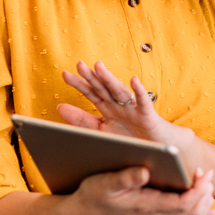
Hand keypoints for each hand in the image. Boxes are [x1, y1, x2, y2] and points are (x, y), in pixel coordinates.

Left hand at [59, 61, 190, 148]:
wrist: (156, 150)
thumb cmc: (129, 139)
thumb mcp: (100, 130)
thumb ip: (81, 120)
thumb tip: (59, 107)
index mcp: (108, 108)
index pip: (92, 93)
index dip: (79, 84)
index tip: (65, 74)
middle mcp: (119, 105)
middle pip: (104, 89)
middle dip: (92, 77)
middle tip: (79, 64)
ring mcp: (133, 109)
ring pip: (120, 92)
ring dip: (110, 79)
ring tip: (99, 67)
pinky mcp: (147, 116)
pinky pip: (143, 102)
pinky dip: (139, 92)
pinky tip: (133, 80)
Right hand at [67, 165, 214, 214]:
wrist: (84, 214)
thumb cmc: (94, 195)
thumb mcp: (105, 182)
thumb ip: (125, 177)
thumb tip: (145, 171)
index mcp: (145, 206)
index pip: (182, 203)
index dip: (198, 190)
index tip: (204, 173)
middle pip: (191, 214)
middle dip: (205, 194)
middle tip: (207, 174)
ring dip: (205, 207)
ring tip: (209, 187)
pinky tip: (210, 212)